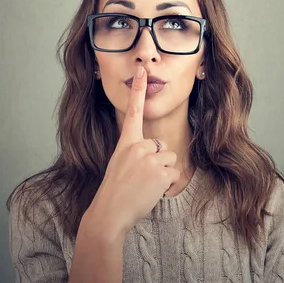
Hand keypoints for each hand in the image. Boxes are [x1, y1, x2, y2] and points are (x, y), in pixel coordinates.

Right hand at [86, 66, 180, 236]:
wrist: (110, 212)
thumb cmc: (115, 189)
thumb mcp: (119, 161)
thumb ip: (134, 150)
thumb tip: (155, 148)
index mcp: (125, 142)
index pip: (133, 110)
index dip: (138, 89)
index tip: (141, 70)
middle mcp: (137, 146)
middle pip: (161, 145)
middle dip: (156, 161)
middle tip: (140, 177)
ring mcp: (149, 158)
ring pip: (169, 158)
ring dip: (162, 172)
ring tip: (144, 184)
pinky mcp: (160, 172)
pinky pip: (173, 173)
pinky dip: (166, 183)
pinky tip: (151, 190)